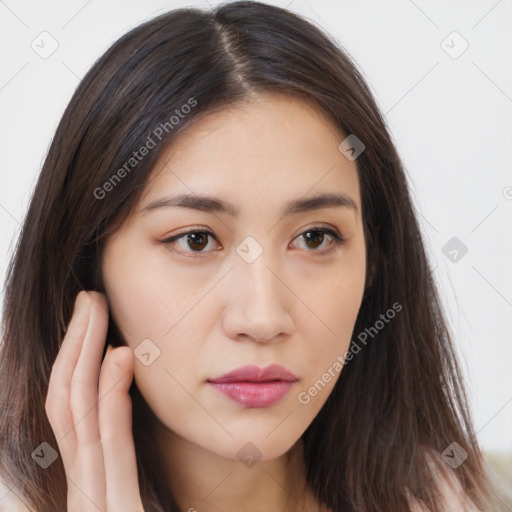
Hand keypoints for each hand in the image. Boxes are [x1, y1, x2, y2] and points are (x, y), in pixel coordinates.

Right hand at [45, 290, 144, 510]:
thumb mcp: (141, 502)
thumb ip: (128, 469)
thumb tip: (128, 407)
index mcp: (94, 487)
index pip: (74, 413)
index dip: (76, 360)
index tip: (92, 322)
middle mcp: (85, 493)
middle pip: (68, 402)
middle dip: (75, 344)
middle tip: (89, 298)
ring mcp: (94, 506)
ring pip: (77, 415)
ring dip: (84, 353)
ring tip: (95, 307)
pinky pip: (107, 448)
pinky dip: (110, 398)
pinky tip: (118, 357)